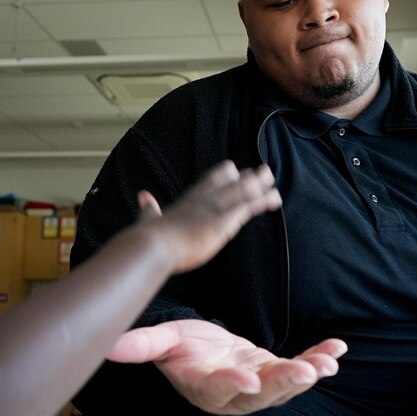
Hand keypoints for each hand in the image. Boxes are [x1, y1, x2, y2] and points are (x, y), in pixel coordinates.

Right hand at [106, 319, 346, 414]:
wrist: (202, 355)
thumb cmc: (182, 349)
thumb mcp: (162, 342)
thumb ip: (141, 345)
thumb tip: (108, 346)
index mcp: (204, 386)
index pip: (218, 389)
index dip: (232, 384)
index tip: (247, 378)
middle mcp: (234, 393)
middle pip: (260, 394)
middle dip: (283, 384)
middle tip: (303, 372)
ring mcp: (259, 386)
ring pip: (285, 387)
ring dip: (307, 375)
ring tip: (325, 363)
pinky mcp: (276, 373)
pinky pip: (300, 369)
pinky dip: (319, 359)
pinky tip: (337, 350)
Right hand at [135, 161, 281, 272]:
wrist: (153, 246)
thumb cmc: (150, 237)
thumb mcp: (149, 218)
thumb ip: (148, 208)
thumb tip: (142, 196)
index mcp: (188, 200)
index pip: (209, 181)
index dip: (224, 175)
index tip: (235, 169)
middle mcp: (203, 200)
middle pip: (230, 183)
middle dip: (248, 178)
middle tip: (263, 171)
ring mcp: (214, 208)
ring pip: (242, 191)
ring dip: (260, 184)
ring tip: (272, 177)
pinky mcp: (223, 221)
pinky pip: (247, 207)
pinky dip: (262, 201)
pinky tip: (274, 197)